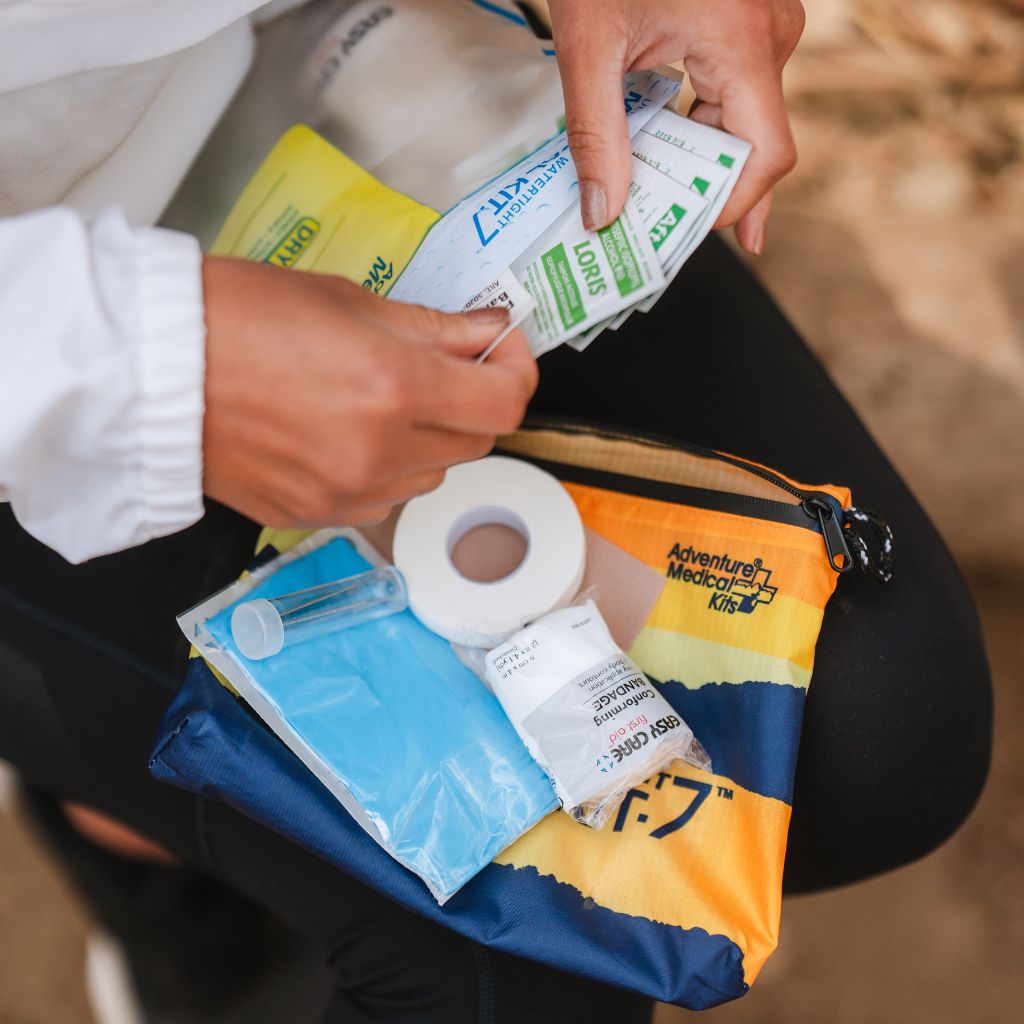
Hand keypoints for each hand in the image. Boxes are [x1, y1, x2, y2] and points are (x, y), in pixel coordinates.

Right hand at [202, 257, 537, 526]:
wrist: (151, 370)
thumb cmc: (234, 317)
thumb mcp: (347, 300)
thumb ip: (433, 328)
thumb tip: (489, 332)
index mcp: (392, 388)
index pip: (504, 403)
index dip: (517, 372)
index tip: (503, 351)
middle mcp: (378, 452)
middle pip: (477, 442)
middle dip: (474, 402)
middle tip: (447, 367)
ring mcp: (347, 492)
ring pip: (434, 475)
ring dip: (432, 439)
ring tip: (385, 399)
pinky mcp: (317, 515)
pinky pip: (386, 498)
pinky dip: (389, 468)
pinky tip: (351, 434)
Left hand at [548, 0, 804, 252]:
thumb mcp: (589, 46)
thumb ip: (595, 135)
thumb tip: (604, 212)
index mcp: (743, 42)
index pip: (766, 154)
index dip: (734, 206)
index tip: (687, 232)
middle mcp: (770, 36)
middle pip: (755, 142)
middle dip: (705, 189)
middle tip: (658, 227)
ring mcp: (765, 28)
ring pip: (745, 120)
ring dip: (698, 158)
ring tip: (649, 185)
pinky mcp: (749, 26)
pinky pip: (736, 93)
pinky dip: (700, 125)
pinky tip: (665, 145)